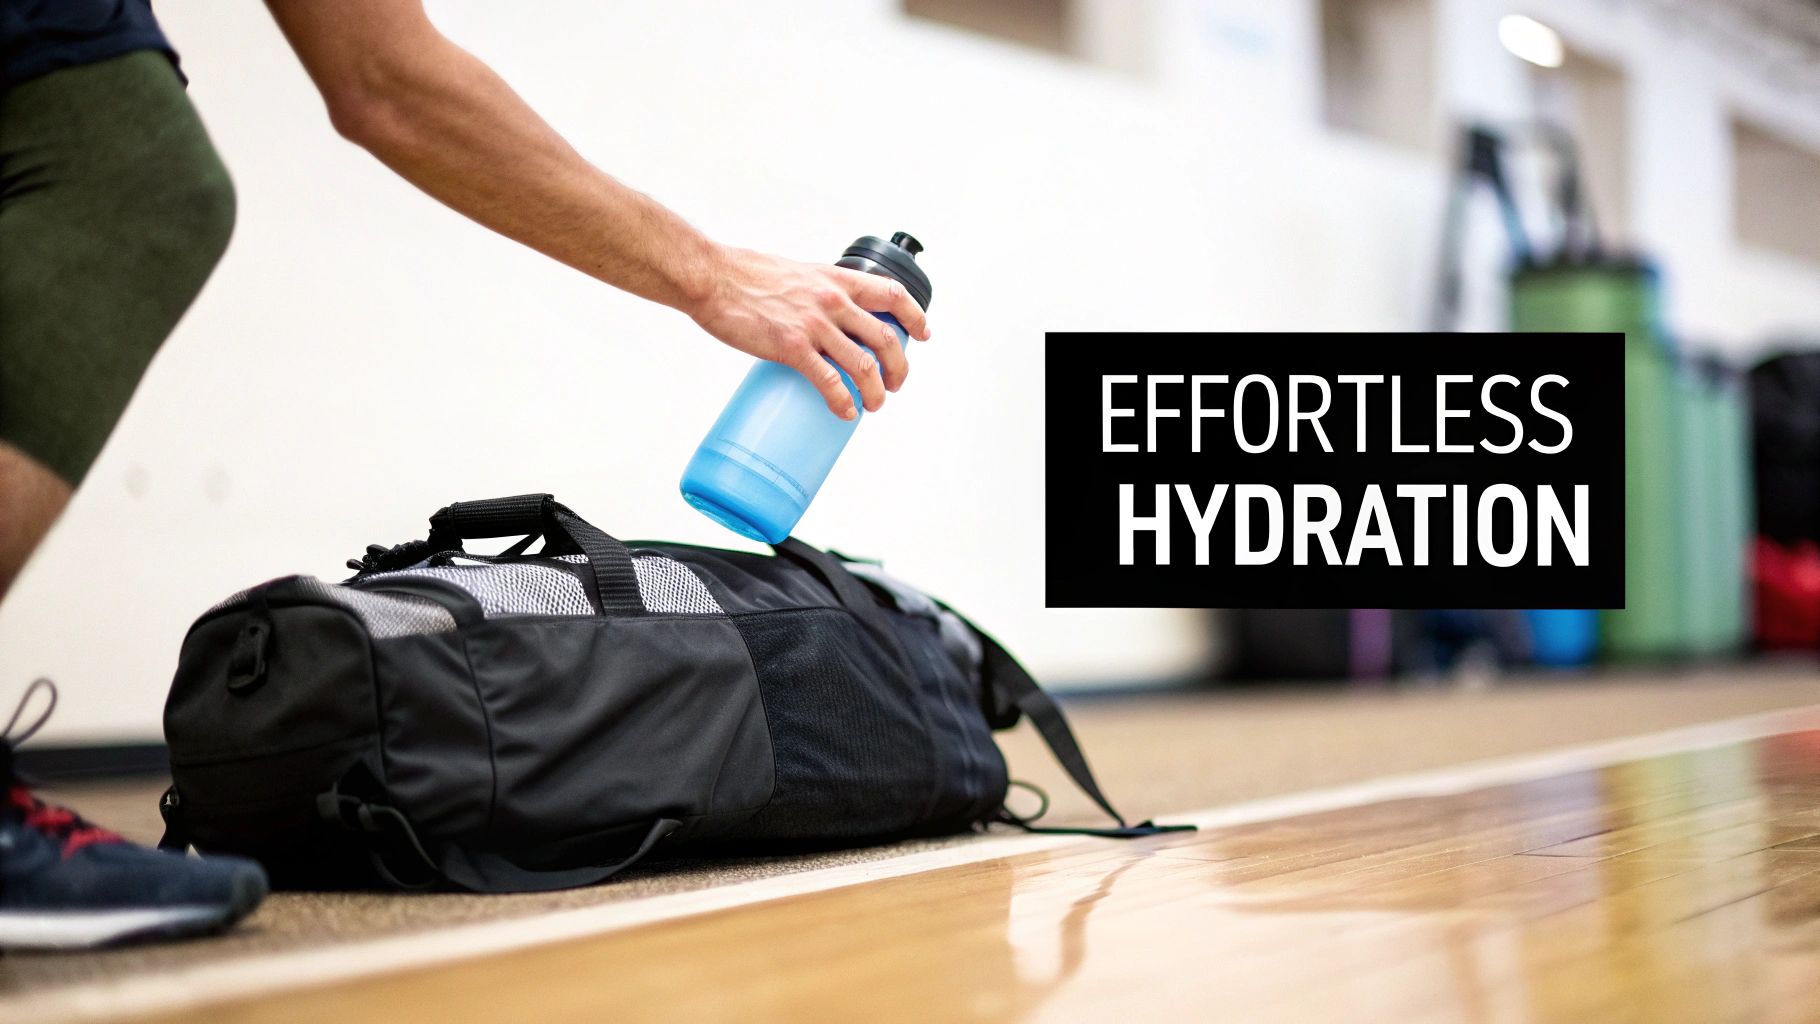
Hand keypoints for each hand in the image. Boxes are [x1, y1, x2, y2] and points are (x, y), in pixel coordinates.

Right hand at [687, 246, 931, 419]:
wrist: (712, 278)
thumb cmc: (746, 275)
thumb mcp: (798, 273)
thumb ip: (817, 292)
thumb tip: (826, 319)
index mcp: (836, 280)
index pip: (893, 294)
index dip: (915, 317)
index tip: (923, 335)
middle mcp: (833, 301)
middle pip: (886, 339)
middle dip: (898, 368)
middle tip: (895, 384)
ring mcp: (814, 325)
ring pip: (864, 365)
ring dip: (876, 392)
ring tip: (874, 405)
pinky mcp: (792, 347)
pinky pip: (830, 381)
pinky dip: (843, 402)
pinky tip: (846, 413)